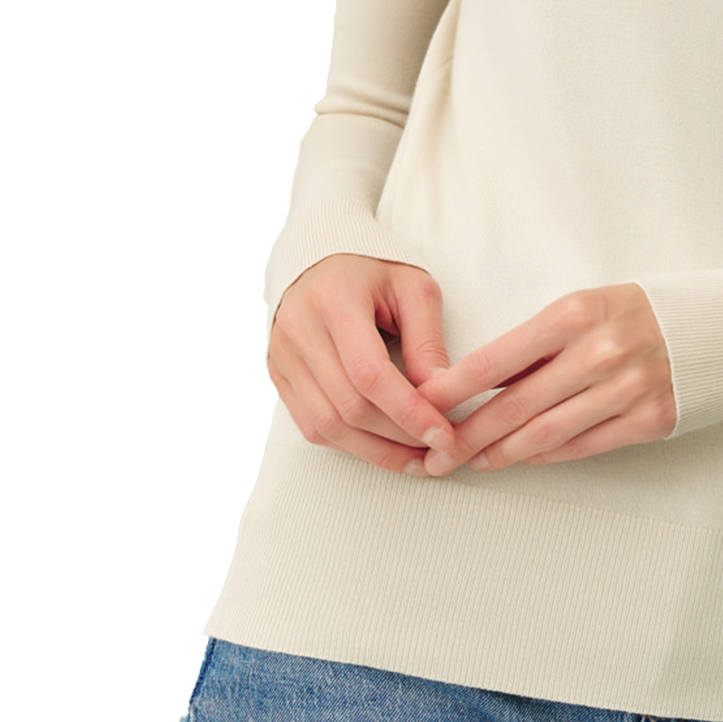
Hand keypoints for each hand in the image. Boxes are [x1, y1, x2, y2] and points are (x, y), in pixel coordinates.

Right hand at [268, 254, 460, 473]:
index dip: (409, 413)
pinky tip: (383, 447)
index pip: (370, 374)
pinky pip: (310, 425)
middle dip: (398, 438)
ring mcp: (282, 355)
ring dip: (375, 451)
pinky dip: (349, 444)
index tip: (444, 436)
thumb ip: (428, 342)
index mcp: (334, 299)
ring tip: (417, 461)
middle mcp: (298, 329)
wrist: (322, 259)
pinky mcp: (278, 374)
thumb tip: (441, 398)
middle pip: (348, 406)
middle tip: (439, 453)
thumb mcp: (414, 290)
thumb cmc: (376, 270)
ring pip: (326, 425)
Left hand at [417, 284, 675, 474]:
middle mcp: (599, 352)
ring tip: (473, 461)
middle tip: (435, 453)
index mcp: (576, 314)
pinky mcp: (649, 420)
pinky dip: (549, 455)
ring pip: (544, 434)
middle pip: (513, 405)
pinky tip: (525, 458)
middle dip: (466, 435)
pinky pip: (584, 446)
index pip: (495, 359)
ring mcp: (626, 389)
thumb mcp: (589, 306)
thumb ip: (540, 343)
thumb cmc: (646, 313)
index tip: (420, 406)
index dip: (451, 390)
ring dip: (501, 453)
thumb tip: (482, 383)